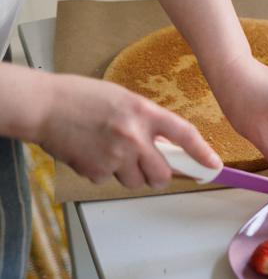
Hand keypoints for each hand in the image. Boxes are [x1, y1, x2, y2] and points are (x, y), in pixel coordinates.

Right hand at [35, 75, 220, 188]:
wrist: (44, 106)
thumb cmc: (82, 97)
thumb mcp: (124, 100)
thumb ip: (147, 121)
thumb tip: (164, 145)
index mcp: (144, 113)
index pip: (184, 135)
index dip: (202, 153)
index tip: (213, 165)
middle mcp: (134, 137)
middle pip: (162, 174)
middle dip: (160, 176)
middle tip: (152, 168)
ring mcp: (115, 156)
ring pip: (136, 181)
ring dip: (130, 174)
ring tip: (112, 153)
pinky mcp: (95, 170)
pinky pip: (109, 180)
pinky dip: (104, 172)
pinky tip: (92, 153)